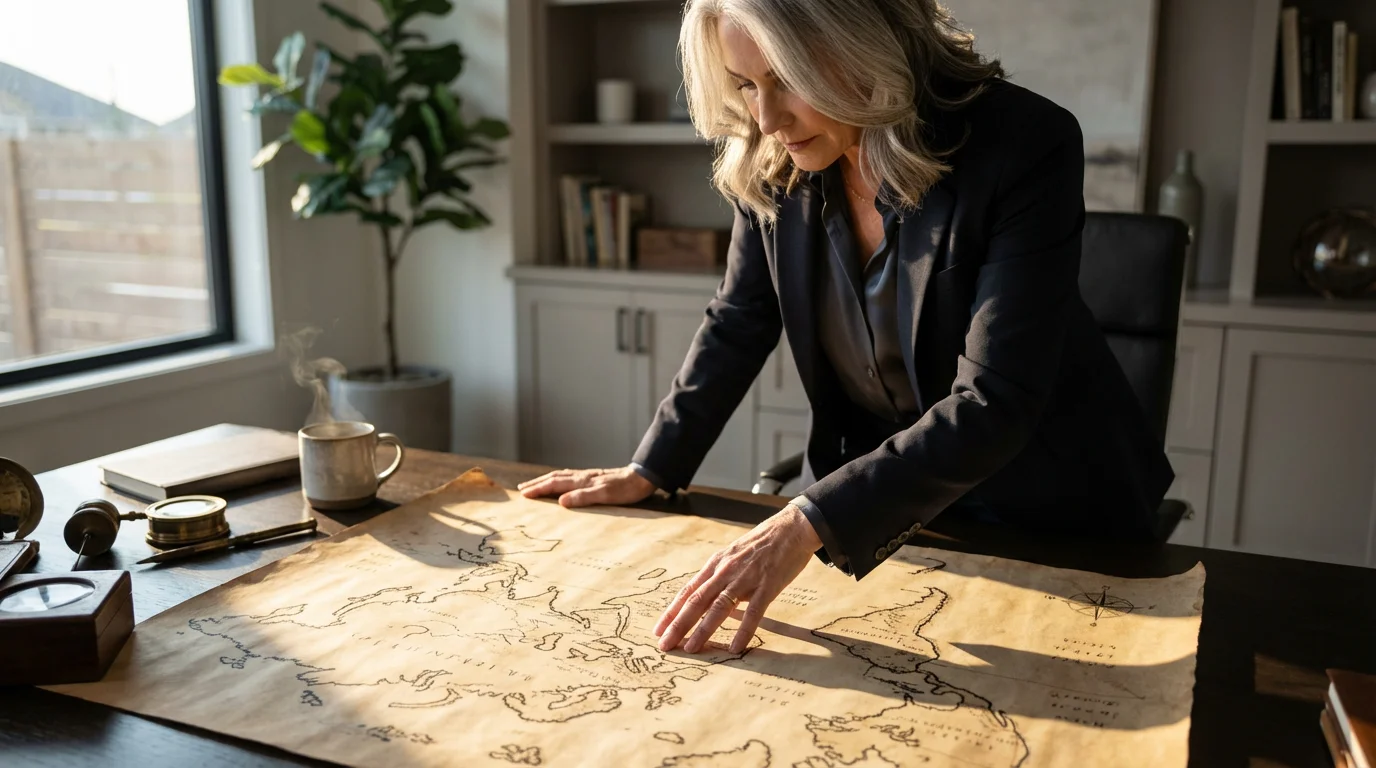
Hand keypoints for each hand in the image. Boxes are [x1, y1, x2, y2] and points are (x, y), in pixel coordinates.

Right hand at [517, 466, 655, 507]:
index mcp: (582, 481)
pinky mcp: (594, 478)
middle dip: (537, 483)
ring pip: (561, 476)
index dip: (538, 488)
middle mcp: (582, 476)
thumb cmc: (625, 490)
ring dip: (545, 480)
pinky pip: (569, 477)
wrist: (642, 478)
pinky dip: (558, 480)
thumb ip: (583, 497)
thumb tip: (561, 501)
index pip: (554, 484)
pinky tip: (561, 483)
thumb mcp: (605, 496)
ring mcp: (588, 476)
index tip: (523, 494)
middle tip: (521, 489)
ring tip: (535, 484)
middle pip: (554, 477)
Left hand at [654, 505, 821, 654]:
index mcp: (716, 564)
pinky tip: (735, 647)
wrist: (791, 528)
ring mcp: (746, 578)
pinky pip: (753, 611)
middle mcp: (726, 571)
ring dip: (703, 629)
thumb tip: (705, 597)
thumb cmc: (762, 543)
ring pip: (719, 607)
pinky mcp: (767, 585)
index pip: (688, 591)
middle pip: (697, 601)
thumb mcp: (733, 555)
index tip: (659, 629)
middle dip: (679, 625)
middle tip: (665, 645)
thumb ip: (719, 575)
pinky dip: (743, 630)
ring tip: (692, 649)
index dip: (672, 611)